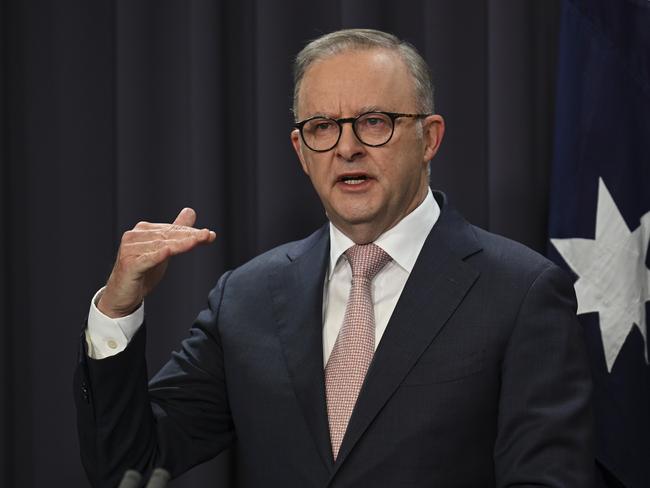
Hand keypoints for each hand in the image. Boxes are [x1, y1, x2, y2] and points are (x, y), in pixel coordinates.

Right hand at [97, 207, 215, 317]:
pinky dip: (157, 255)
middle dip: (189, 236)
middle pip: (167, 236)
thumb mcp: (164, 250)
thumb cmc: (143, 271)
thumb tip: (190, 211)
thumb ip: (176, 232)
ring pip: (160, 246)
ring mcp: (130, 250)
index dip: (191, 232)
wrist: (122, 295)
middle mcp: (135, 236)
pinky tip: (168, 251)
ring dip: (180, 244)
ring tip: (196, 242)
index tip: (209, 235)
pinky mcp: (128, 264)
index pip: (172, 229)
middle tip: (207, 236)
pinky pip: (146, 259)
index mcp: (144, 230)